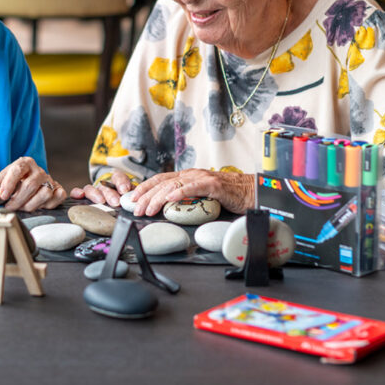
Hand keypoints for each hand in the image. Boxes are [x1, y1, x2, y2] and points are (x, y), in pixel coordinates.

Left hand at [0, 157, 65, 211]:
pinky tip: (38, 206)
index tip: (2, 196)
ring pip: (44, 194)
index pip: (17, 170)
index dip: (9, 184)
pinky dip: (47, 205)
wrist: (34, 180)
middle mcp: (39, 170)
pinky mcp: (59, 189)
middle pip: (30, 185)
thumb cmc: (17, 181)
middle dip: (17, 200)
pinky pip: (56, 198)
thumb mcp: (4, 179)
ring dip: (31, 205)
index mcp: (25, 163)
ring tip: (23, 207)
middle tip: (9, 207)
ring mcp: (50, 180)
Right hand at [70, 171, 135, 207]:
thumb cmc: (125, 201)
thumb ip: (134, 197)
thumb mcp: (132, 197)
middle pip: (105, 186)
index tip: (125, 190)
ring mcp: (94, 190)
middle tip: (116, 201)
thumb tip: (138, 202)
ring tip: (101, 201)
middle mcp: (104, 185)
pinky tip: (80, 195)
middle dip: (110, 193)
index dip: (121, 182)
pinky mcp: (85, 196)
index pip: (118, 177)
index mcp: (117, 182)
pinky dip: (77, 193)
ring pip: (91, 188)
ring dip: (95, 194)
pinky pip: (78, 192)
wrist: (116, 201)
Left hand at [130, 169, 253, 215]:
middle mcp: (192, 174)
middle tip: (135, 208)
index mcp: (187, 176)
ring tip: (148, 208)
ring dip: (158, 198)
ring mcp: (202, 178)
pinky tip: (169, 200)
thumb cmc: (227, 196)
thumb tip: (167, 210)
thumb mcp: (201, 197)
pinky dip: (180, 193)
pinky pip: (194, 187)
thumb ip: (186, 200)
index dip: (144, 188)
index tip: (132, 198)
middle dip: (146, 195)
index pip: (160, 180)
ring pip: (174, 185)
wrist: (251, 192)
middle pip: (162, 182)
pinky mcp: (214, 185)